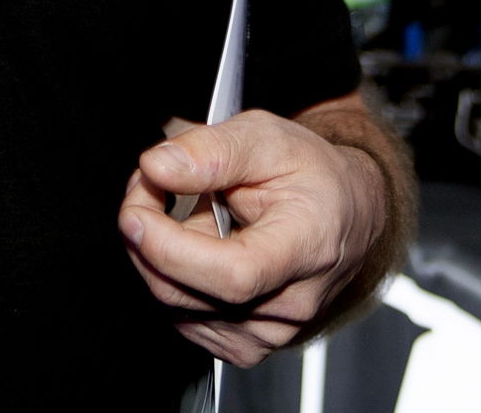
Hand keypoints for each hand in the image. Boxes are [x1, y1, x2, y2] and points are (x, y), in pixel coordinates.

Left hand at [118, 111, 388, 367]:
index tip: (136, 211)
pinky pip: (183, 317)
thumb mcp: (268, 138)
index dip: (170, 248)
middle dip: (146, 236)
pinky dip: (172, 277)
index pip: (232, 275)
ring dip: (156, 254)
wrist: (344, 214)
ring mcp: (268, 331)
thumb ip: (212, 151)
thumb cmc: (312, 177)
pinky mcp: (246, 343)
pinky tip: (193, 244)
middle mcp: (290, 303)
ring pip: (175, 306)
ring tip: (181, 208)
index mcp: (306, 249)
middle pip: (187, 293)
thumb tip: (159, 167)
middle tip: (147, 184)